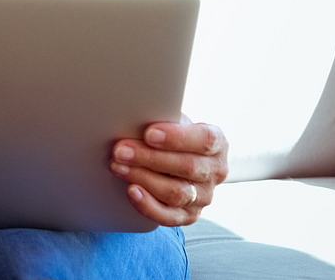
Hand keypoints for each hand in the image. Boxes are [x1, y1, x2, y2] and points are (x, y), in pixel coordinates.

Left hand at [109, 117, 228, 226]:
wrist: (173, 157)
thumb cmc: (169, 134)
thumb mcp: (172, 120)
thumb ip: (162, 118)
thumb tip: (134, 117)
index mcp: (217, 144)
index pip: (204, 140)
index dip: (177, 137)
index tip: (149, 133)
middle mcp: (215, 172)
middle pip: (187, 167)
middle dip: (150, 158)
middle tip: (121, 149)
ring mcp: (203, 197)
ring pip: (176, 192)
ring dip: (143, 178)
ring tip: (118, 166)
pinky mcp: (189, 216)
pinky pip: (170, 217)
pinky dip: (149, 205)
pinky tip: (132, 191)